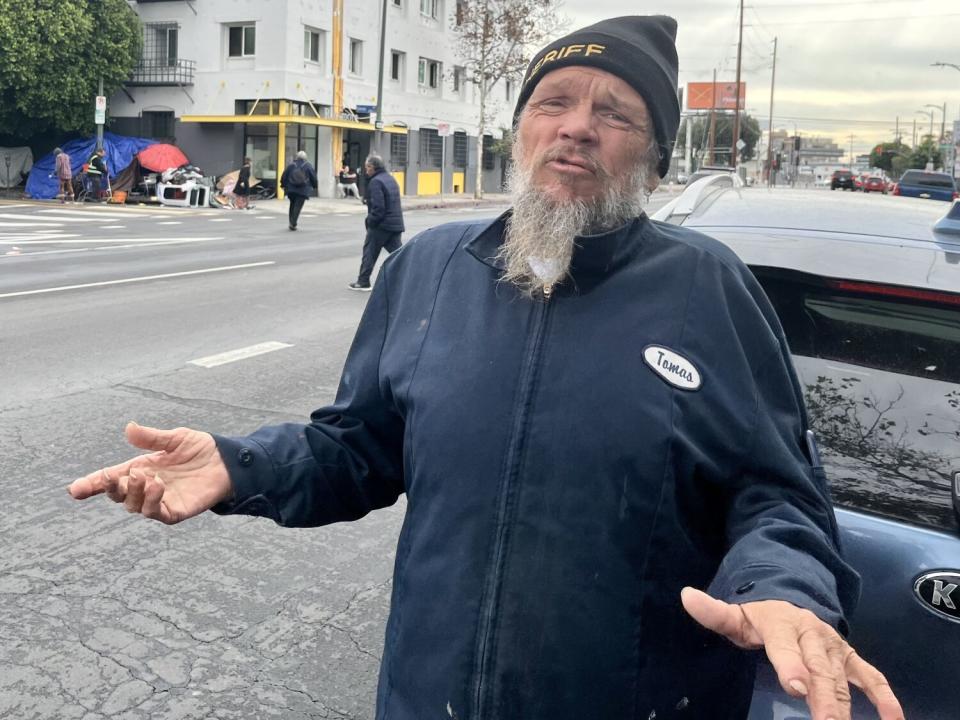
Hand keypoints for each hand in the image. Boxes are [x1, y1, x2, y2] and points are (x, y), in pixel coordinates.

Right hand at [67, 422, 231, 523]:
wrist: (228, 461)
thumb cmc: (201, 450)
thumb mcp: (175, 438)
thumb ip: (151, 437)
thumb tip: (128, 429)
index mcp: (141, 469)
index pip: (111, 479)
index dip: (92, 485)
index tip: (74, 489)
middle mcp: (146, 488)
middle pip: (118, 495)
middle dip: (113, 488)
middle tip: (118, 476)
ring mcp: (159, 501)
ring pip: (134, 506)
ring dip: (133, 492)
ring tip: (144, 476)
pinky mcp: (175, 512)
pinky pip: (156, 512)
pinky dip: (151, 501)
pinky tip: (157, 485)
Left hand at [681, 587, 903, 719]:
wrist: (793, 598)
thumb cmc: (760, 617)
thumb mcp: (736, 615)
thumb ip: (714, 612)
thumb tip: (686, 596)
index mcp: (781, 625)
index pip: (784, 646)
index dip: (790, 665)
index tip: (795, 687)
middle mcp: (812, 636)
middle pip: (819, 668)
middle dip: (824, 695)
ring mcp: (835, 648)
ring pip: (843, 678)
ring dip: (848, 705)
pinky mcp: (851, 659)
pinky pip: (871, 678)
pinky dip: (885, 698)